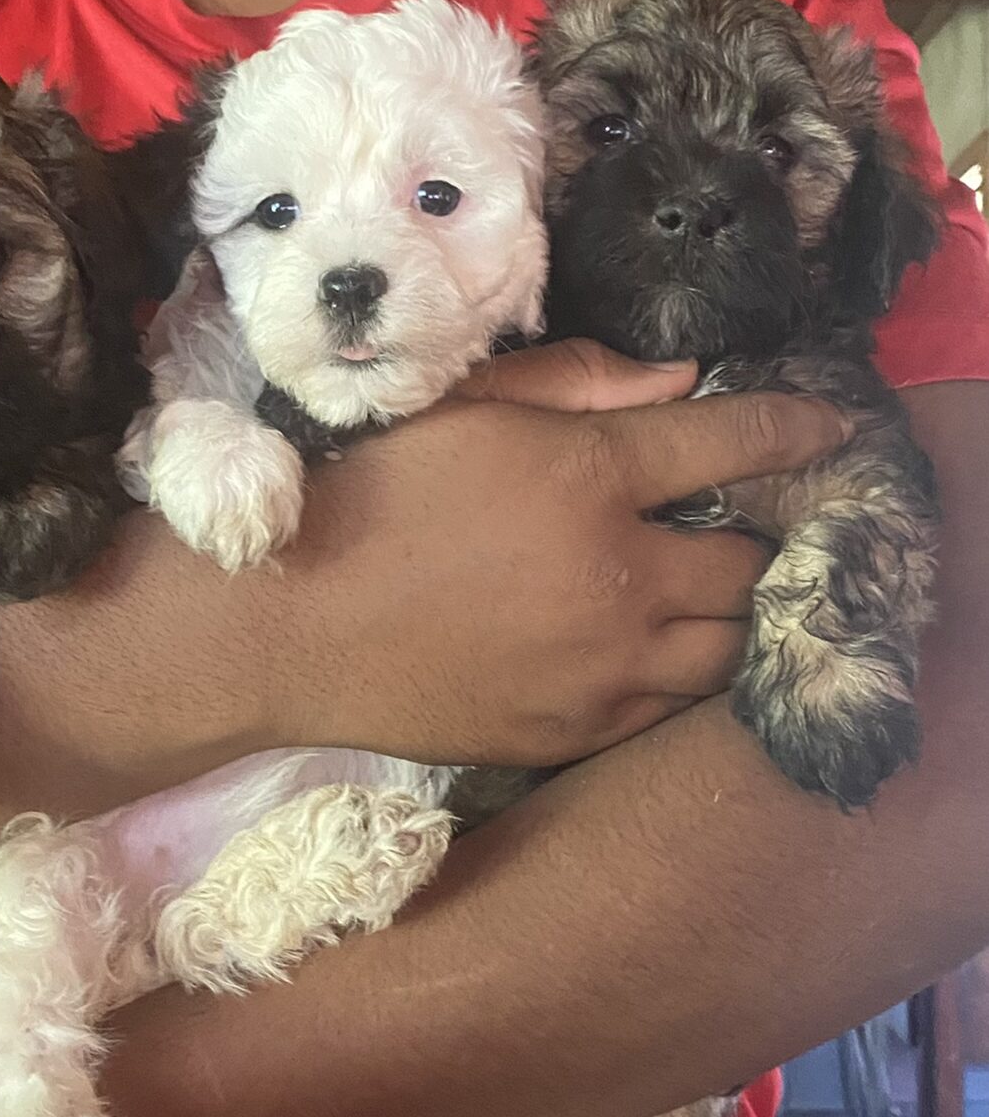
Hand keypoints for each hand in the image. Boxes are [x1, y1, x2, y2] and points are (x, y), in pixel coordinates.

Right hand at [269, 341, 850, 765]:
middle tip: (742, 523)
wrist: (287, 627)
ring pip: (725, 648)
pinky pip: (666, 707)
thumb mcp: (458, 406)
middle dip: (761, 536)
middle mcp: (620, 581)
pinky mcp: (571, 733)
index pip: (735, 443)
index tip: (830, 427)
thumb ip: (576, 384)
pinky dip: (674, 672)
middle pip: (749, 564)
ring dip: (728, 612)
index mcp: (590, 480)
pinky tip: (641, 647)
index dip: (796, 428)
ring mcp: (601, 670)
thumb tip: (680, 383)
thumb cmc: (364, 495)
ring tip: (702, 592)